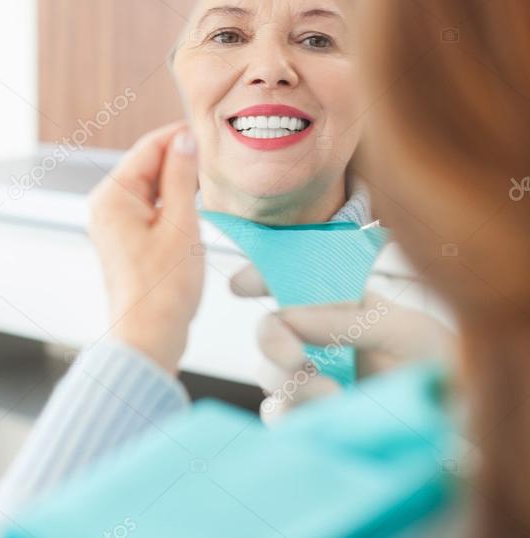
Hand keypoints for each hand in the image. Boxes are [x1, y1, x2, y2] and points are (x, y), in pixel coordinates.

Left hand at [87, 122, 203, 373]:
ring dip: (178, 182)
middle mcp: (105, 205)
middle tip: (217, 158)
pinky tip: (194, 207)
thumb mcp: (180, 224)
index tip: (211, 133)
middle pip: (147, 165)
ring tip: (211, 182)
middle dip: (180, 159)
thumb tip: (184, 140)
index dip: (180, 137)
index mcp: (112, 196)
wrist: (148, 336)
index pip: (148, 148)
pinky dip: (170, 203)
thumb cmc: (163, 289)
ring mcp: (112, 223)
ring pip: (149, 186)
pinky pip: (148, 207)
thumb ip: (181, 177)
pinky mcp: (123, 239)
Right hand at [252, 290, 455, 423]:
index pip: (291, 281)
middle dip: (272, 340)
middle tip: (294, 360)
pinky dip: (289, 414)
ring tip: (332, 398)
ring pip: (269, 374)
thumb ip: (347, 319)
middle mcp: (319, 340)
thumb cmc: (439, 367)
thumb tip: (288, 315)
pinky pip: (276, 414)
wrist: (459, 426)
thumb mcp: (405, 330)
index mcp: (341, 305)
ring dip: (290, 382)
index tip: (241, 285)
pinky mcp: (310, 420)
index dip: (261, 276)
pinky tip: (325, 416)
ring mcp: (311, 381)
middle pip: (270, 330)